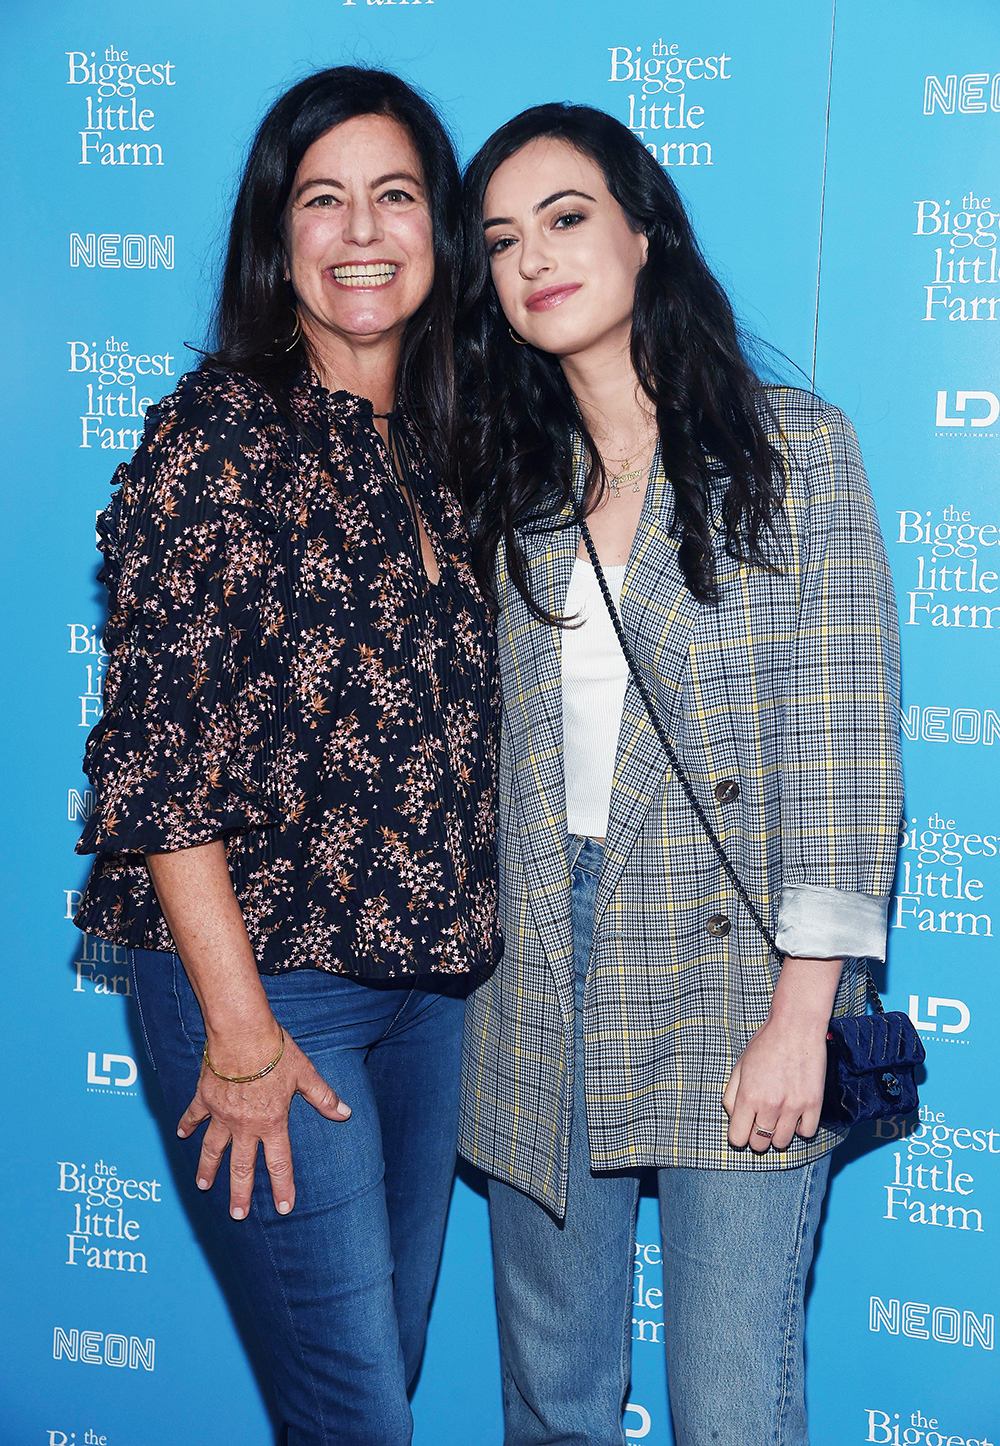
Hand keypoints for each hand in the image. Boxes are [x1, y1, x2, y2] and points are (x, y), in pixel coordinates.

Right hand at [177, 1027, 350, 1217]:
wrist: (241, 1033)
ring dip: (207, 1168)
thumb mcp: (305, 1074)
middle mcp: (244, 1125)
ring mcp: (221, 1114)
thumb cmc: (276, 1051)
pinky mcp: (205, 1097)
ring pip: (212, 1148)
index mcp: (271, 1122)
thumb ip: (323, 1096)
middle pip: (241, 1166)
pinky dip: (187, 1125)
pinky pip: (194, 1115)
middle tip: (237, 1215)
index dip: (282, 1186)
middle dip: (240, 1193)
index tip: (283, 1207)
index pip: (279, 1162)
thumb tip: (344, 1113)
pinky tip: (180, 1135)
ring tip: (201, 1186)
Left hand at [722, 954, 842, 1152]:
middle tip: (761, 1121)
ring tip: (778, 1117)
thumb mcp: (739, 1067)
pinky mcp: (814, 1104)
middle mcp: (769, 1106)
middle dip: (757, 1137)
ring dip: (778, 1134)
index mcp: (748, 1096)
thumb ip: (731, 1095)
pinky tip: (796, 1114)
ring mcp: (793, 1107)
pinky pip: (806, 1133)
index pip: (738, 1139)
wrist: (796, 1027)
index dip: (739, 1135)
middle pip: (759, 1144)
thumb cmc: (765, 1044)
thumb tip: (733, 1117)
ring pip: (782, 1143)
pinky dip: (801, 1127)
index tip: (743, 1127)